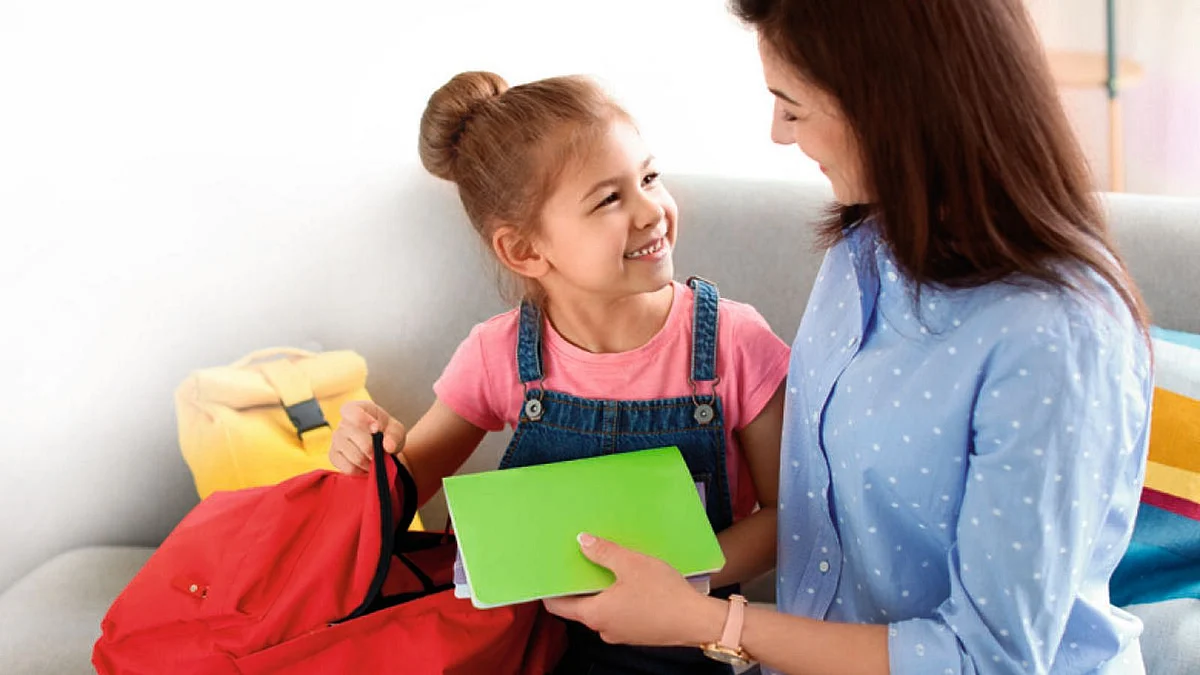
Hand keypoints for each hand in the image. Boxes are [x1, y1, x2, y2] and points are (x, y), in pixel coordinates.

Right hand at [328, 401, 405, 474]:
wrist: (383, 449)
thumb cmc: (388, 434)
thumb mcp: (396, 430)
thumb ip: (394, 436)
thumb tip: (388, 446)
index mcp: (357, 409)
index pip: (352, 412)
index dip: (363, 420)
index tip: (377, 429)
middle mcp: (343, 423)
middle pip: (353, 436)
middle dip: (372, 448)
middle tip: (381, 452)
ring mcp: (336, 440)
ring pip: (353, 455)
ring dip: (369, 462)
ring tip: (376, 460)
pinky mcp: (334, 456)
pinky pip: (347, 467)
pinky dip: (361, 471)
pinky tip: (367, 466)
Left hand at [543, 534, 724, 646]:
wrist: (697, 620)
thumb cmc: (663, 594)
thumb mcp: (631, 564)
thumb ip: (603, 552)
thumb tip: (582, 541)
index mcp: (595, 614)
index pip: (558, 606)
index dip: (551, 589)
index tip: (549, 573)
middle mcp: (603, 628)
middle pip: (580, 606)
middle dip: (580, 584)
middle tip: (581, 561)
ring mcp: (621, 633)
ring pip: (602, 609)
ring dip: (602, 590)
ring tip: (609, 566)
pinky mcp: (637, 632)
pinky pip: (619, 613)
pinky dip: (618, 598)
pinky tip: (631, 582)